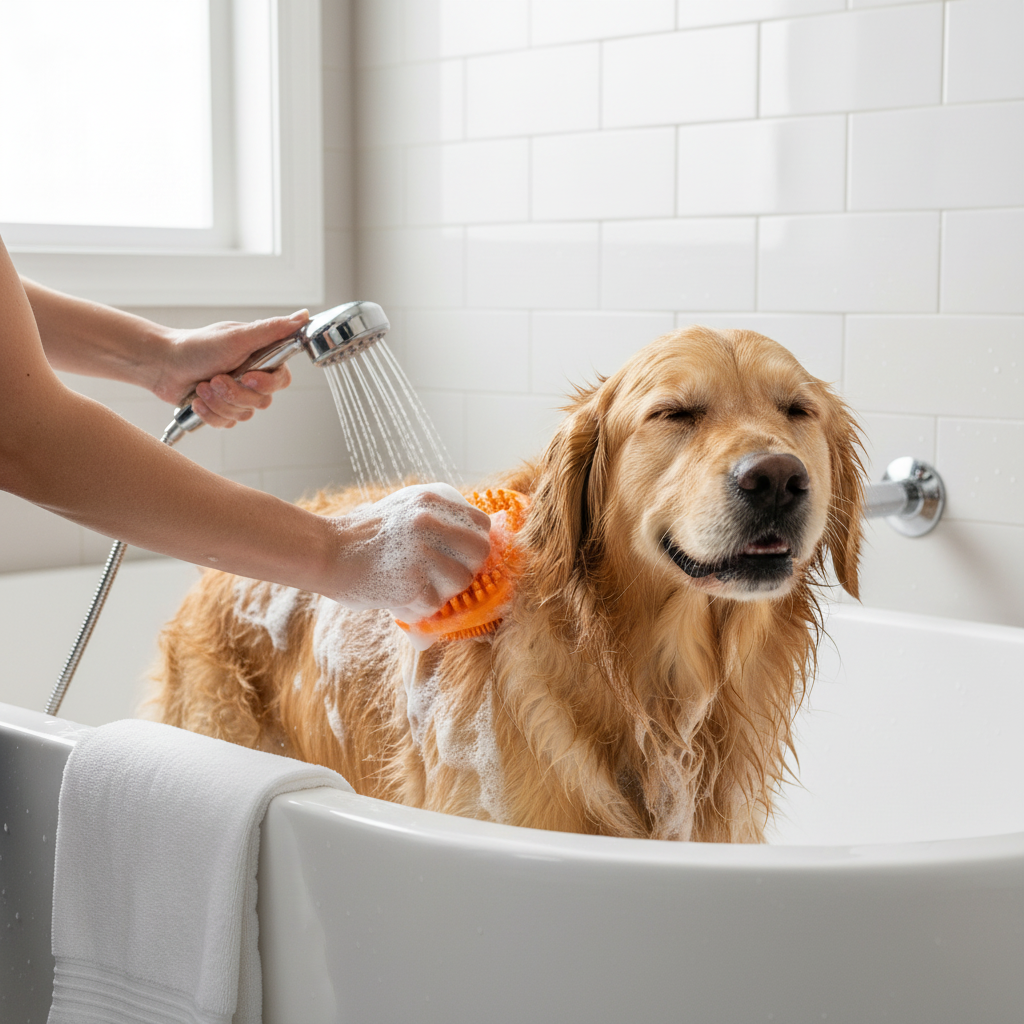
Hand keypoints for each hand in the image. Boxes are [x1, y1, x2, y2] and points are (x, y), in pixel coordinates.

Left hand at [154, 309, 308, 427]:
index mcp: (260, 359)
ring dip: (219, 402)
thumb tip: (302, 316)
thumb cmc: (196, 346)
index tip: (248, 377)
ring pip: (244, 414)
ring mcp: (236, 396)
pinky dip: (210, 413)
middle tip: (215, 378)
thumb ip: (272, 330)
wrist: (163, 364)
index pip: (281, 380)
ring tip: (202, 386)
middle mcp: (251, 378)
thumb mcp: (238, 337)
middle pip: (262, 401)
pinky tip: (197, 400)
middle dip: (234, 393)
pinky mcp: (222, 410)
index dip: (267, 384)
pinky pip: (227, 423)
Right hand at [331, 483, 491, 619]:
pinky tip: (399, 595)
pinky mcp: (411, 583)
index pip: (480, 523)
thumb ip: (436, 518)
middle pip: (479, 552)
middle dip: (467, 567)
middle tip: (445, 575)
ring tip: (416, 585)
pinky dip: (418, 607)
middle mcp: (429, 523)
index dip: (476, 542)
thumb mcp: (403, 510)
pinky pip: (434, 604)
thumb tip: (477, 537)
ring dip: (442, 590)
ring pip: (461, 581)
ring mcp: (421, 553)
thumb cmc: (364, 537)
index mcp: (429, 501)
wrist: (326, 553)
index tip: (463, 554)